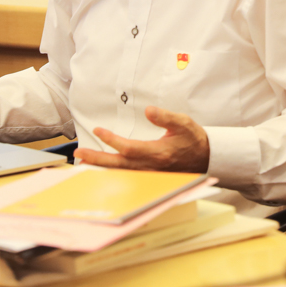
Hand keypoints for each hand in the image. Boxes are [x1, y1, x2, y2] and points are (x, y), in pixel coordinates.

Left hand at [75, 107, 210, 172]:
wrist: (206, 159)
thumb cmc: (193, 140)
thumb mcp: (183, 123)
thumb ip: (165, 117)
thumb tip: (149, 110)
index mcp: (158, 153)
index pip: (129, 148)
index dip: (112, 140)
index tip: (98, 130)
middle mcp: (151, 167)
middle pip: (118, 165)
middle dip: (97, 160)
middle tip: (79, 153)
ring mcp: (149, 174)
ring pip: (120, 173)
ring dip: (100, 167)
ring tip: (82, 161)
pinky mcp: (148, 176)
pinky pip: (125, 176)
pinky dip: (111, 172)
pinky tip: (99, 168)